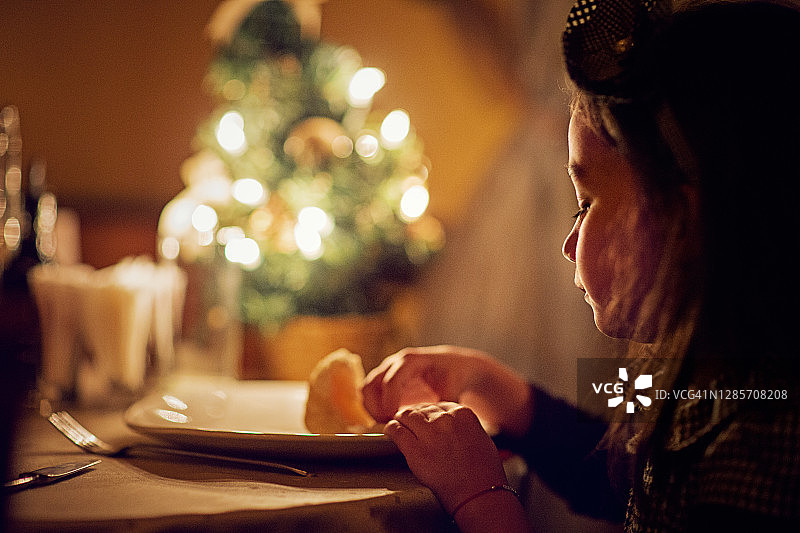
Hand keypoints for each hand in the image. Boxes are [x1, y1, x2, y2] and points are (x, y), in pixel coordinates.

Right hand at [363, 345, 531, 436]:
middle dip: (376, 408)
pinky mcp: (383, 382)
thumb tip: (436, 418)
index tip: (394, 418)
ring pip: (366, 391)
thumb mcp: (453, 386)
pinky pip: (370, 396)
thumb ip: (444, 401)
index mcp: (410, 361)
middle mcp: (394, 364)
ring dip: (372, 410)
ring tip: (388, 425)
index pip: (391, 381)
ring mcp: (386, 371)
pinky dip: (374, 410)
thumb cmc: (453, 376)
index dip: (390, 401)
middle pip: (371, 385)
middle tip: (389, 425)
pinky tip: (388, 422)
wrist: (453, 367)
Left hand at [385, 402, 507, 513]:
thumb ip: (466, 427)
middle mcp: (444, 419)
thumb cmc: (484, 473)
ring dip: (401, 419)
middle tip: (410, 421)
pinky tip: (390, 430)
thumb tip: (457, 426)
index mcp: (462, 414)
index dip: (431, 412)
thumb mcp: (482, 439)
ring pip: (407, 416)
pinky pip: (396, 431)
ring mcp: (428, 433)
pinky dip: (391, 429)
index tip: (427, 418)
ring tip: (397, 423)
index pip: (439, 406)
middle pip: (422, 409)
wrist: (477, 494)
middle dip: (416, 415)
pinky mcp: (414, 449)